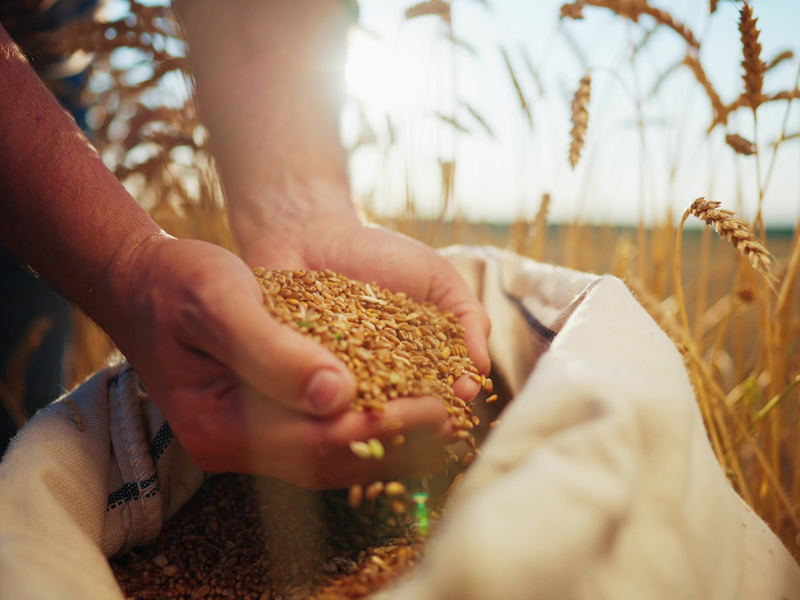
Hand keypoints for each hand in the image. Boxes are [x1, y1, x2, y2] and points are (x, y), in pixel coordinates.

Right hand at [95, 234, 456, 488]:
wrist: (145, 283)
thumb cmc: (178, 284)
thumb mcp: (221, 302)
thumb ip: (273, 350)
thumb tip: (339, 394)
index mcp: (219, 423)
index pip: (318, 440)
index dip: (384, 426)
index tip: (440, 405)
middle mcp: (233, 446)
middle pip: (332, 460)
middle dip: (400, 440)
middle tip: (458, 417)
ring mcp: (246, 439)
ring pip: (332, 457)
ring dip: (391, 440)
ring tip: (447, 420)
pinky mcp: (259, 422)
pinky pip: (322, 438)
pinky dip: (367, 427)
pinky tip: (404, 413)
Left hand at [238, 209, 491, 397]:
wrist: (315, 237)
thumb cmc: (382, 257)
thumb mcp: (438, 279)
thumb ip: (468, 319)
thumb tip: (481, 371)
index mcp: (415, 372)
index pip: (437, 400)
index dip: (448, 404)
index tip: (457, 399)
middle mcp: (378, 388)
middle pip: (400, 418)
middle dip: (414, 419)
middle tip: (423, 416)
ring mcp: (336, 388)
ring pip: (358, 419)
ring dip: (372, 422)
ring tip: (382, 413)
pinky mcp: (296, 384)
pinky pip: (311, 404)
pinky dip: (324, 405)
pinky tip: (335, 400)